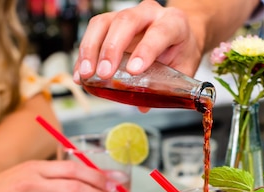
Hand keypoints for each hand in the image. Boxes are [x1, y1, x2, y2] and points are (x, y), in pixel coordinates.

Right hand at [74, 0, 202, 82]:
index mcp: (173, 23)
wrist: (177, 36)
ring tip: (87, 74)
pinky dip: (84, 54)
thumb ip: (168, 86)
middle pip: (126, 21)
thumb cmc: (180, 50)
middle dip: (112, 48)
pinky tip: (81, 74)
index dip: (145, 50)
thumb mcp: (182, 68)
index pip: (159, 32)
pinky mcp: (110, 22)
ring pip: (104, 22)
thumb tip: (142, 106)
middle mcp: (149, 13)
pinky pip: (93, 32)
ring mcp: (127, 15)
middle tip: (104, 74)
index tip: (133, 70)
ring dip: (91, 49)